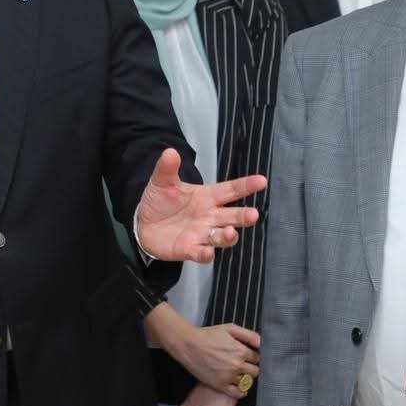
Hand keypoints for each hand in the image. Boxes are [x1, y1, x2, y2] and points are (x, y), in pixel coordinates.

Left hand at [137, 148, 264, 262]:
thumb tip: (170, 151)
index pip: (231, 190)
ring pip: (222, 237)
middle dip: (244, 216)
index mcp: (207, 196)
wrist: (143, 223)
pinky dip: (206, 254)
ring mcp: (201, 234)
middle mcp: (209, 216)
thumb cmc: (159, 201)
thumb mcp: (161, 181)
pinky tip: (208, 252)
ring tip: (230, 232)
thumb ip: (167, 168)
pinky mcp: (189, 249)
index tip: (261, 181)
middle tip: (253, 214)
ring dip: (228, 236)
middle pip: (233, 216)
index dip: (246, 185)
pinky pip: (201, 253)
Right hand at [179, 322, 260, 394]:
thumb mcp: (229, 328)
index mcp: (240, 351)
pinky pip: (238, 393)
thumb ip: (248, 335)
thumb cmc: (207, 335)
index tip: (248, 356)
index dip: (253, 356)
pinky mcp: (220, 385)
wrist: (188, 345)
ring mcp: (229, 377)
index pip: (257, 358)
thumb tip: (261, 343)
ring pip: (247, 382)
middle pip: (255, 372)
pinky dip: (241, 391)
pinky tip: (238, 386)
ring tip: (238, 373)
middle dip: (251, 367)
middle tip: (243, 364)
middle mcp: (236, 365)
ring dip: (245, 378)